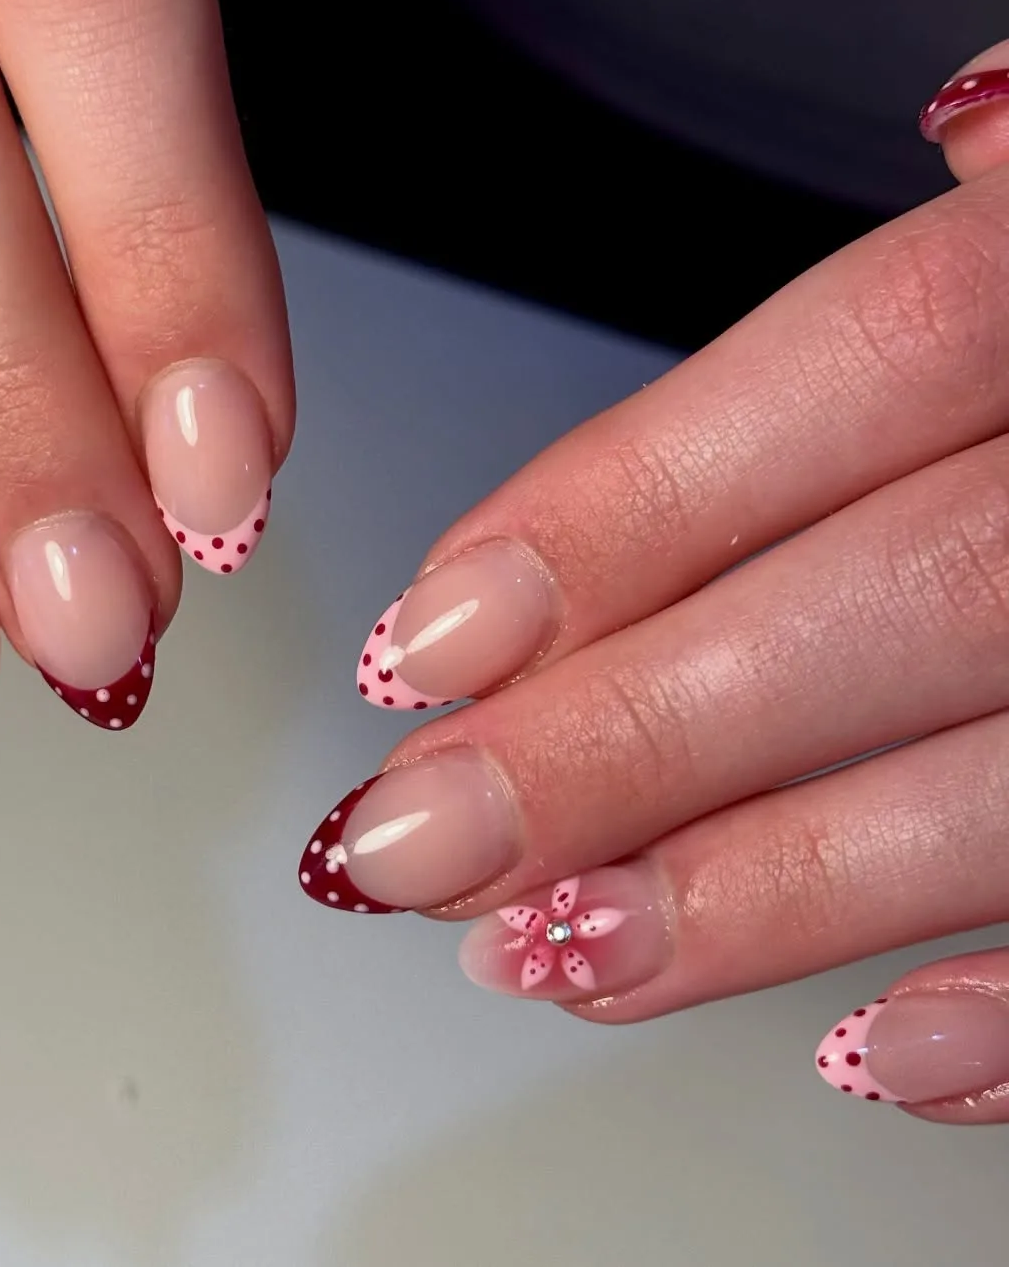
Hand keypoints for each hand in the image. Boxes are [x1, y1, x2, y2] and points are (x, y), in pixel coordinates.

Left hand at [299, 45, 1008, 1123]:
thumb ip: (937, 303)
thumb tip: (788, 302)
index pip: (854, 371)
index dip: (623, 511)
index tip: (429, 634)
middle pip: (907, 599)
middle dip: (636, 742)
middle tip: (420, 843)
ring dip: (777, 891)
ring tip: (560, 953)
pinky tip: (872, 1055)